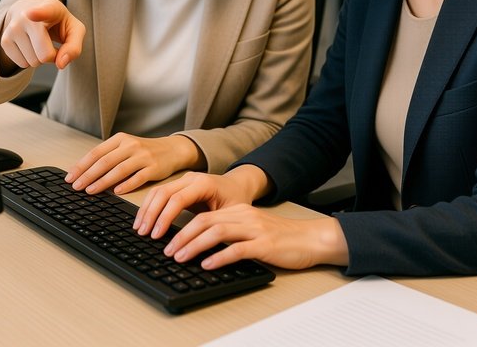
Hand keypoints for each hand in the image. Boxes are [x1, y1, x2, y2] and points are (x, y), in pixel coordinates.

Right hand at [0, 0, 85, 73]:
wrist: (30, 9)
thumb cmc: (57, 21)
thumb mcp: (74, 29)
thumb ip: (74, 47)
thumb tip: (60, 64)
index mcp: (48, 8)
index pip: (41, 11)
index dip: (37, 13)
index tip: (30, 14)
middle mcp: (26, 16)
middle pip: (44, 55)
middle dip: (52, 55)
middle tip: (50, 40)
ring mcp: (13, 28)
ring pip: (32, 62)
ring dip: (40, 57)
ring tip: (40, 40)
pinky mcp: (4, 40)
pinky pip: (22, 64)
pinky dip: (30, 59)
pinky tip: (30, 44)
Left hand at [65, 133, 203, 194]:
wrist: (172, 149)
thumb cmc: (145, 151)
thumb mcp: (126, 148)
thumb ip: (108, 157)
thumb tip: (83, 171)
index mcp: (121, 139)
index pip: (96, 153)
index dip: (81, 165)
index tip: (70, 177)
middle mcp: (131, 145)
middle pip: (105, 161)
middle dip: (88, 175)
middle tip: (76, 187)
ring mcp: (143, 156)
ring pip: (119, 170)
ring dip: (102, 182)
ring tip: (90, 191)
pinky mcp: (154, 168)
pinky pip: (138, 177)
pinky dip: (126, 185)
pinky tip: (116, 192)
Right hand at [134, 165, 268, 238]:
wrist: (238, 185)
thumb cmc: (236, 200)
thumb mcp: (231, 214)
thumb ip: (215, 226)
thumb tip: (200, 246)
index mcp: (205, 183)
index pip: (178, 198)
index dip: (165, 217)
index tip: (156, 235)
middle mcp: (191, 178)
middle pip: (164, 193)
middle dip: (151, 214)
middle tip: (143, 234)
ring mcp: (183, 179)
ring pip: (158, 191)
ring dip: (146, 210)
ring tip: (140, 229)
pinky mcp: (178, 184)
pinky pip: (159, 192)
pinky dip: (149, 205)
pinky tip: (144, 219)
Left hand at [159, 204, 348, 271]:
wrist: (310, 239)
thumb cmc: (281, 238)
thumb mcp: (252, 230)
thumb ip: (231, 233)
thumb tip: (203, 245)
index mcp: (239, 212)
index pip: (204, 215)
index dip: (182, 226)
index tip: (168, 240)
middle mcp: (244, 216)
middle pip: (205, 221)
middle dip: (182, 236)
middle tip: (167, 250)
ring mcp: (254, 229)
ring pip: (216, 232)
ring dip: (194, 245)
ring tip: (180, 256)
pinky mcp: (264, 244)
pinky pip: (237, 249)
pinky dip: (219, 256)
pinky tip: (207, 264)